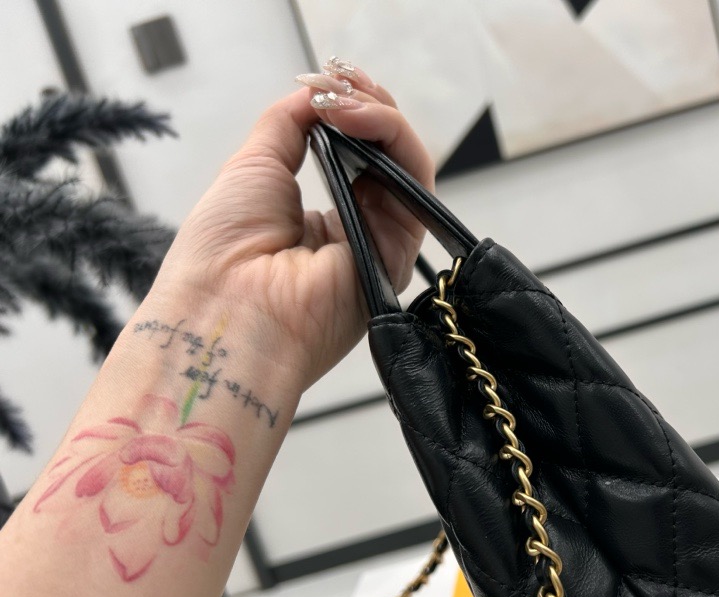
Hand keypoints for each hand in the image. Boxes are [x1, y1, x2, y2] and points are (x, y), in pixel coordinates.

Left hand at [151, 60, 434, 389]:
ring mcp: (381, 241)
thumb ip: (290, 125)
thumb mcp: (253, 166)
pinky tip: (354, 117)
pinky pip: (414, 180)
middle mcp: (357, 233)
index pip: (356, 155)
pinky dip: (391, 136)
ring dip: (379, 114)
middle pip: (386, 155)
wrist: (227, 311)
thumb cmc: (224, 254)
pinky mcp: (401, 250)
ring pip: (406, 162)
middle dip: (366, 104)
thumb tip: (318, 92)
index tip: (323, 83)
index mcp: (319, 221)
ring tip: (342, 98)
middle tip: (337, 81)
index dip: (347, 112)